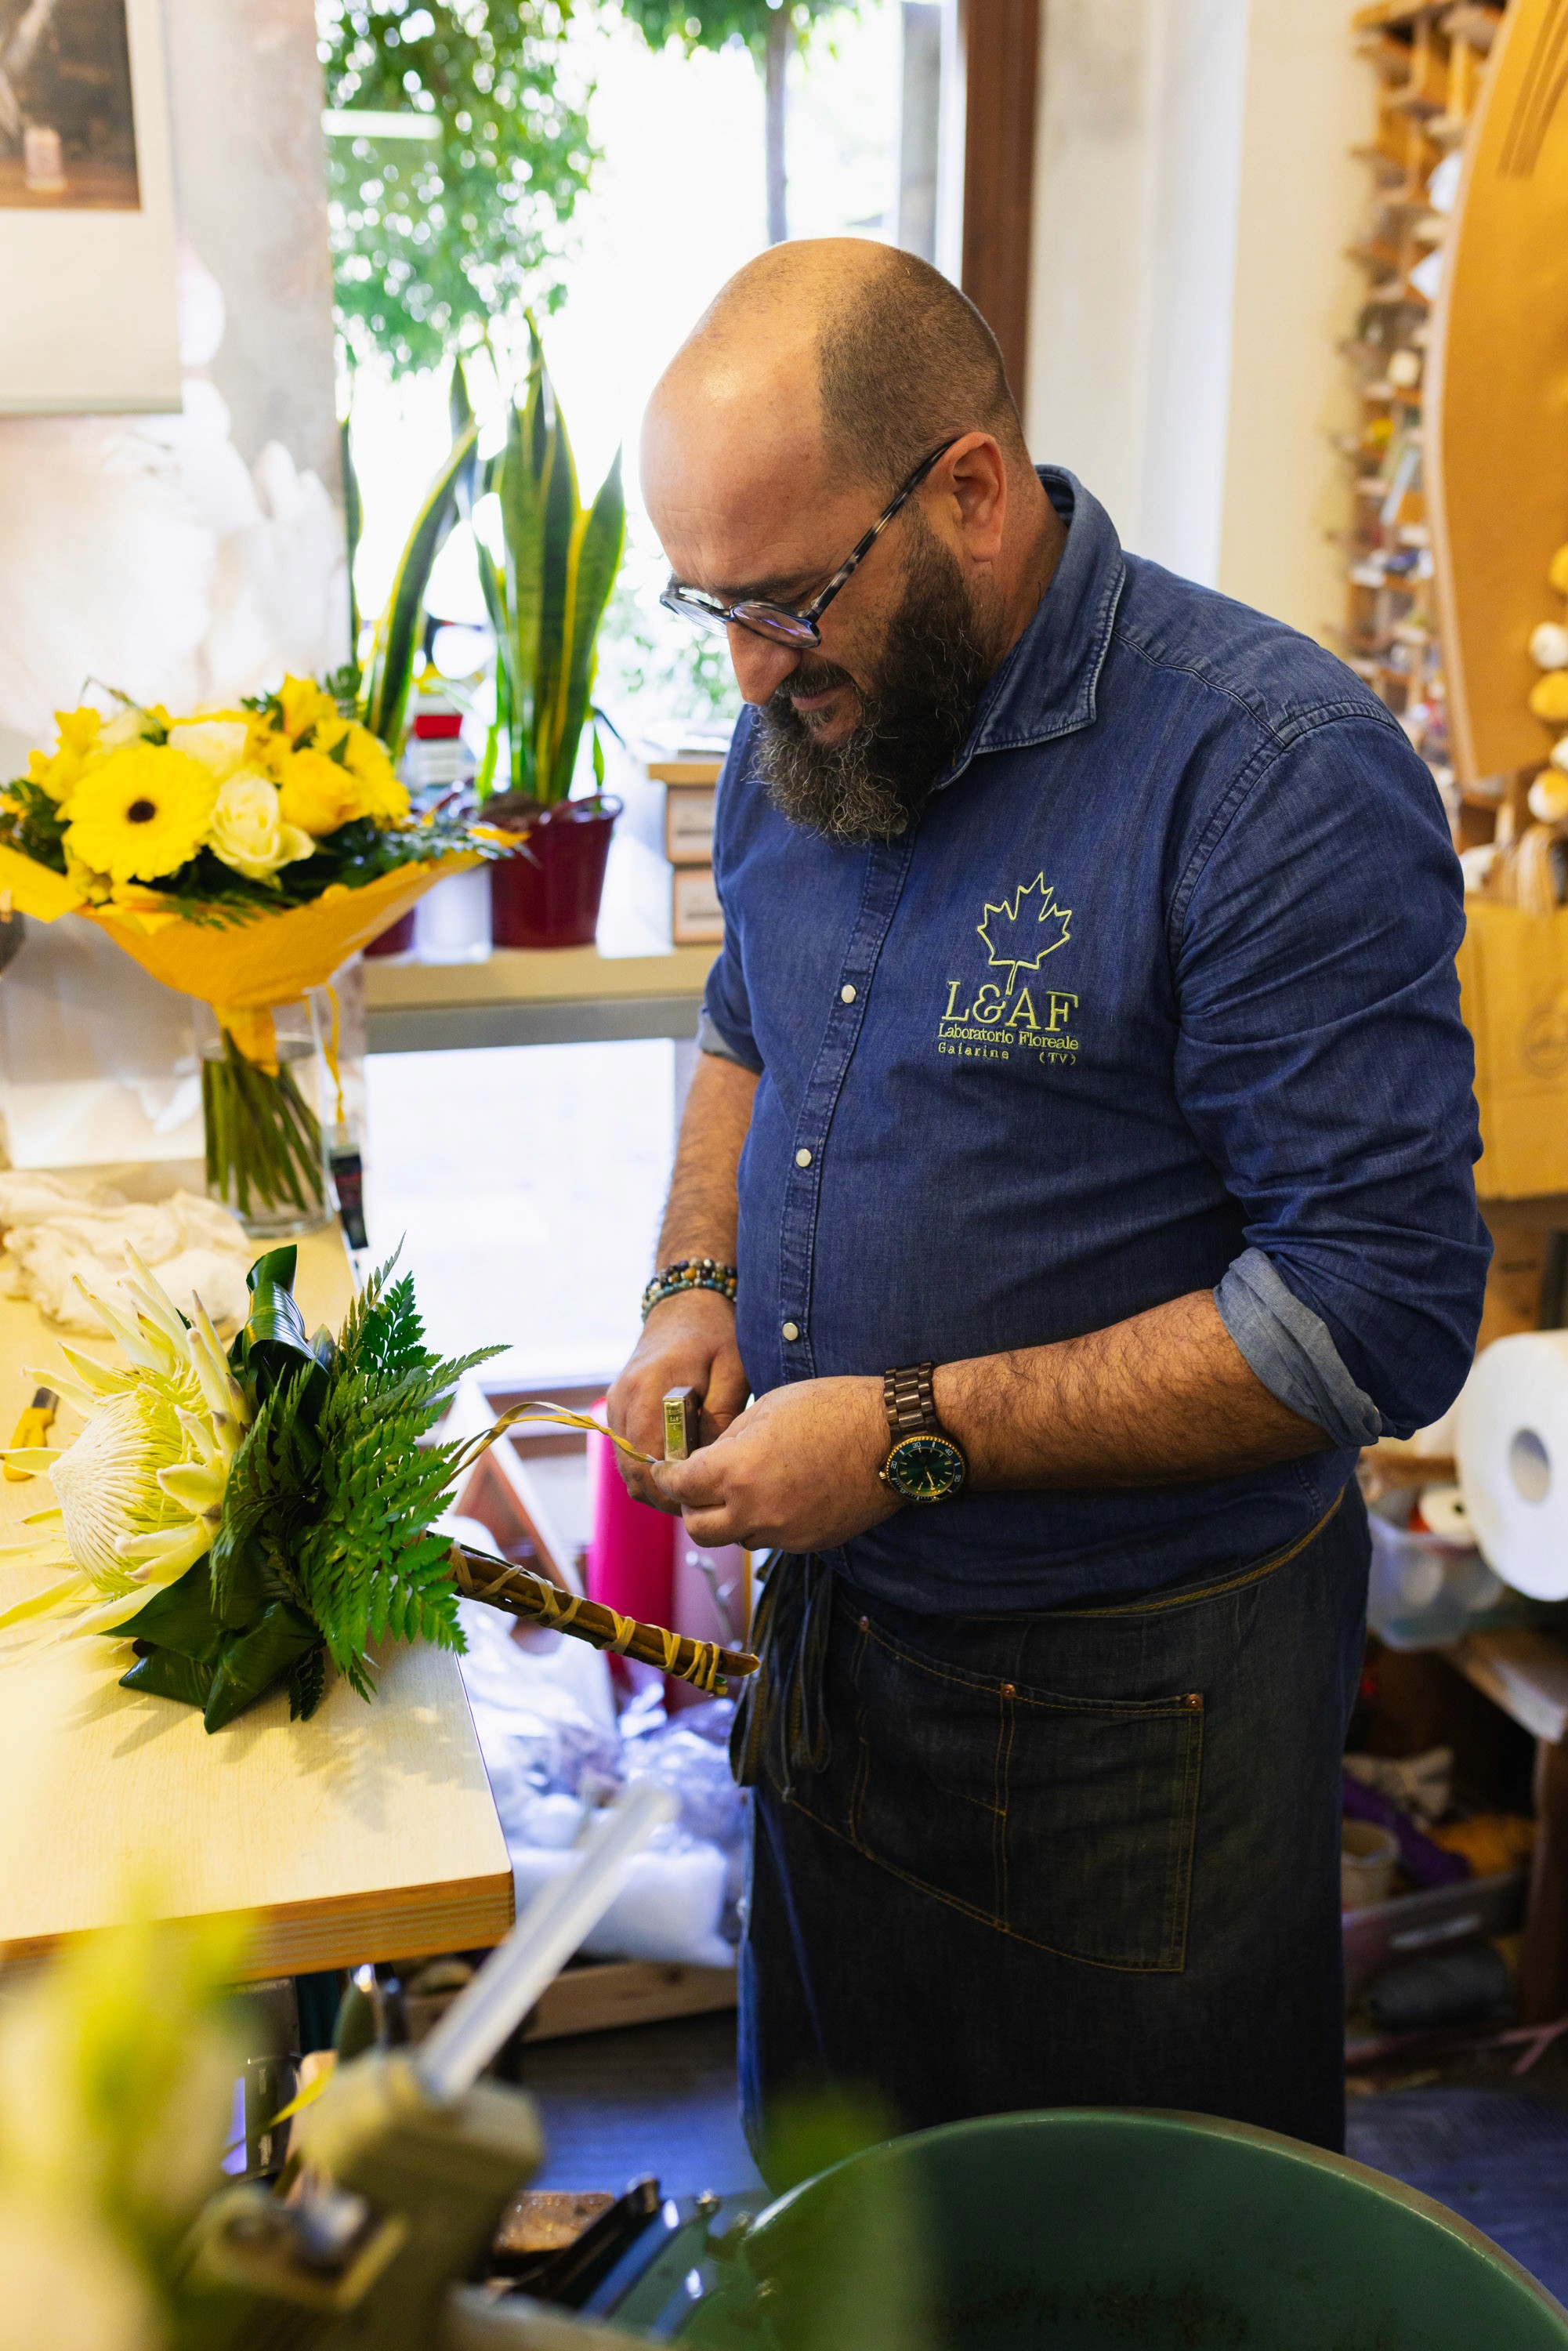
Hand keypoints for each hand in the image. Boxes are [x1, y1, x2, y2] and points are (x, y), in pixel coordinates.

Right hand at [606, 1291, 748, 1509]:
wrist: (684, 1304)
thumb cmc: (714, 1334)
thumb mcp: (732, 1369)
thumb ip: (721, 1417)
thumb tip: (709, 1464)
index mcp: (649, 1389)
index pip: (648, 1461)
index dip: (674, 1488)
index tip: (704, 1497)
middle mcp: (623, 1400)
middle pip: (632, 1471)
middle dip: (665, 1494)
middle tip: (702, 1501)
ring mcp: (615, 1404)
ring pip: (625, 1468)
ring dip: (655, 1485)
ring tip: (692, 1486)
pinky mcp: (617, 1408)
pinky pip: (625, 1453)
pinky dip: (647, 1469)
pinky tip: (679, 1467)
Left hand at [647, 1375, 898, 1551]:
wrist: (896, 1438)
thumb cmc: (834, 1409)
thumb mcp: (767, 1408)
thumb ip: (728, 1441)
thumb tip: (704, 1460)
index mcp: (737, 1472)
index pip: (679, 1487)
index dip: (667, 1476)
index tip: (666, 1469)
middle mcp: (756, 1512)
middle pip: (699, 1529)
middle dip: (692, 1507)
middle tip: (699, 1486)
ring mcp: (785, 1533)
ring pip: (736, 1538)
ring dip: (731, 1517)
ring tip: (748, 1486)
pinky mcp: (811, 1543)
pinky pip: (773, 1539)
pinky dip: (766, 1522)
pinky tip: (783, 1493)